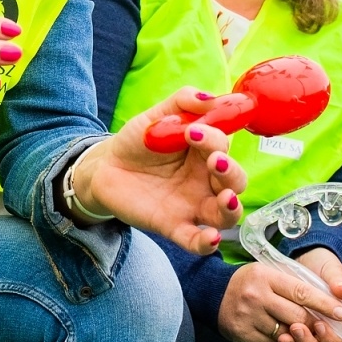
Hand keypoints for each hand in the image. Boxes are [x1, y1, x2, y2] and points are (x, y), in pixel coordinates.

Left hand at [67, 88, 248, 254]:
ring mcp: (192, 205)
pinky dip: (206, 243)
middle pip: (235, 181)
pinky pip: (195, 240)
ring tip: (226, 198)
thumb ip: (181, 102)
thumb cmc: (138, 141)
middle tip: (215, 161)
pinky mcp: (174, 226)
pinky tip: (210, 237)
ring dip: (231, 207)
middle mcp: (205, 180)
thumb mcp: (156, 116)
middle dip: (231, 172)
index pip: (223, 146)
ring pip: (225, 213)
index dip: (214, 139)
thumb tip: (208, 98)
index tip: (193, 131)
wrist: (106, 168)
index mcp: (205, 152)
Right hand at [217, 250, 341, 341]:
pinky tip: (280, 334)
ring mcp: (248, 316)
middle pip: (297, 317)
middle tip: (323, 326)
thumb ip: (294, 284)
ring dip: (297, 335)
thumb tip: (329, 299)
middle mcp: (256, 296)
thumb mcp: (269, 272)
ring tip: (300, 330)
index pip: (302, 292)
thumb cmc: (249, 281)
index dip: (324, 304)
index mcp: (266, 276)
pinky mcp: (243, 333)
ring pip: (286, 334)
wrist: (212, 292)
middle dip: (314, 324)